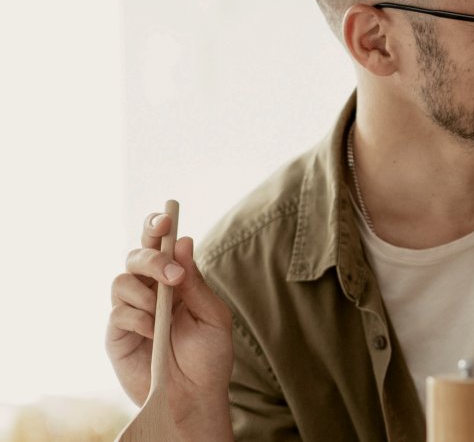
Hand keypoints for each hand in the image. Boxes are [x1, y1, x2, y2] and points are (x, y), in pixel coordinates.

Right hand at [106, 211, 234, 436]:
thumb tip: (183, 241)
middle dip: (152, 259)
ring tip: (163, 315)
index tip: (165, 220)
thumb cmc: (209, 357)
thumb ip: (195, 282)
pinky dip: (137, 319)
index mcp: (175, 281)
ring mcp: (131, 312)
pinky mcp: (116, 335)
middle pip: (136, 256)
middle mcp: (150, 291)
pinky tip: (154, 333)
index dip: (156, 227)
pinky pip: (117, 313)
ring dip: (145, 294)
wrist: (195, 398)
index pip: (160, 245)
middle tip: (171, 276)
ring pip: (121, 282)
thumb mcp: (213, 316)